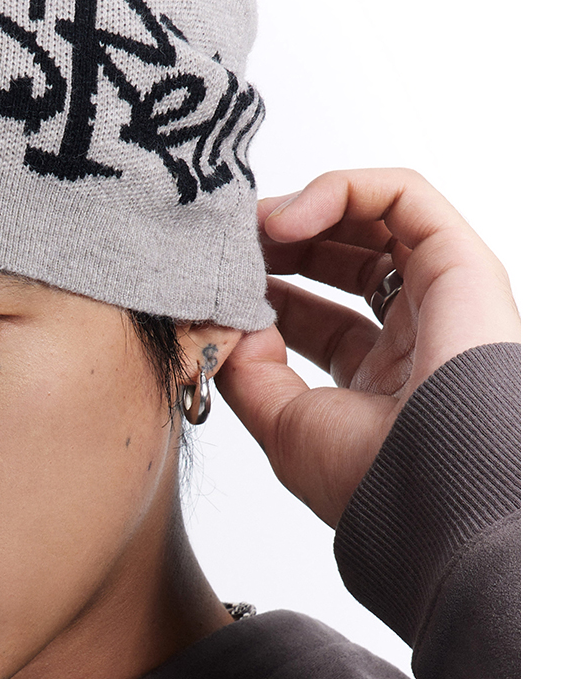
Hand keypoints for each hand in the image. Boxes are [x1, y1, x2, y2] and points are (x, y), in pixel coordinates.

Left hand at [217, 168, 520, 527]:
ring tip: (255, 228)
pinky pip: (402, 196)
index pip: (316, 318)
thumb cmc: (368, 477)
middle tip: (232, 245)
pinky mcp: (461, 261)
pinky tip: (287, 220)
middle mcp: (416, 335)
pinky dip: (341, 190)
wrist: (429, 488)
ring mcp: (442, 295)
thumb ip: (248, 373)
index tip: (218, 286)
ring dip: (305, 211)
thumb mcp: (282, 426)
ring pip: (373, 221)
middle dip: (281, 245)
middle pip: (345, 261)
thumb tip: (229, 327)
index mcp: (379, 381)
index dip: (265, 293)